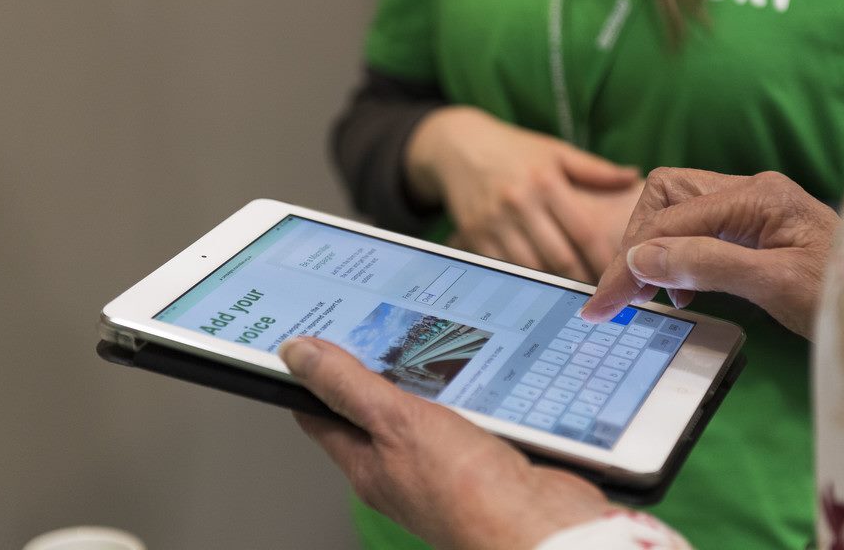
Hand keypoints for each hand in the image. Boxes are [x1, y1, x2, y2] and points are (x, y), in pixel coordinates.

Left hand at [281, 338, 608, 549]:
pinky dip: (477, 380)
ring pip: (432, 399)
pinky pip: (476, 405)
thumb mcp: (397, 425)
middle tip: (379, 315)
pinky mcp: (492, 449)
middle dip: (379, 357)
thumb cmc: (469, 497)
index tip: (308, 334)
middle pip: (380, 400)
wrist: (546, 527)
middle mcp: (406, 464)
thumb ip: (349, 387)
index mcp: (370, 464)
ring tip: (435, 327)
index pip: (322, 411)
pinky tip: (485, 358)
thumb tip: (297, 354)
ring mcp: (451, 457)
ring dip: (435, 366)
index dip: (310, 371)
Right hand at [405, 106, 639, 281]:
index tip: (620, 274)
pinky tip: (541, 287)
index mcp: (545, 181)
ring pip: (532, 268)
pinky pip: (505, 268)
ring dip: (555, 285)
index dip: (603, 258)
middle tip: (602, 294)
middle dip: (582, 280)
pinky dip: (525, 279)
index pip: (583, 230)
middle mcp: (519, 202)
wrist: (459, 145)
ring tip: (575, 296)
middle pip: (559, 256)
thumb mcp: (555, 151)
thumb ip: (595, 169)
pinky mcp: (473, 236)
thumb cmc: (515, 149)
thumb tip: (633, 177)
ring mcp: (494, 221)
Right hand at [582, 168, 839, 338]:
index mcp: (759, 196)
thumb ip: (708, 265)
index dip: (629, 263)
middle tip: (624, 295)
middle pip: (665, 195)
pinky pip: (696, 228)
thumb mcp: (777, 286)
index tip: (600, 305)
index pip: (670, 221)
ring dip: (654, 247)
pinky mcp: (755, 227)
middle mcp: (752, 191)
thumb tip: (639, 260)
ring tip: (654, 293)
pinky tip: (685, 288)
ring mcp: (754, 207)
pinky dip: (677, 255)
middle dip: (636, 241)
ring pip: (677, 208)